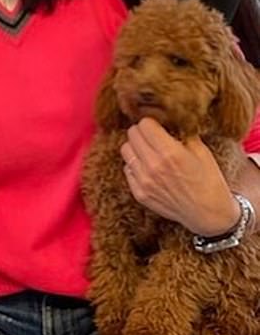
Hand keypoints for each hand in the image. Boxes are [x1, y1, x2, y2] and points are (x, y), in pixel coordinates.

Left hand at [120, 118, 239, 235]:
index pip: (144, 124)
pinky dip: (135, 165)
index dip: (152, 122)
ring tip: (149, 151)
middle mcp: (153, 166)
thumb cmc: (209, 181)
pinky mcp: (139, 194)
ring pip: (125, 150)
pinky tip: (148, 168)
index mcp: (170, 153)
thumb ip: (182, 132)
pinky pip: (127, 169)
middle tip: (153, 137)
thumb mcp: (202, 151)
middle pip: (132, 134)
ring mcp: (144, 181)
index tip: (158, 126)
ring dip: (136, 147)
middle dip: (142, 132)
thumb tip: (168, 118)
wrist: (209, 215)